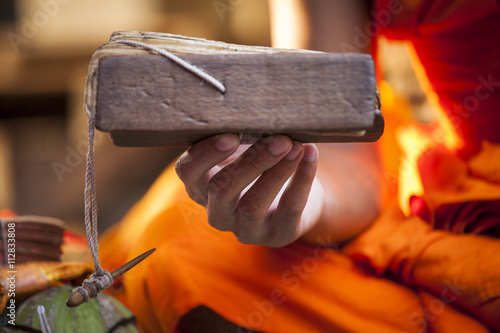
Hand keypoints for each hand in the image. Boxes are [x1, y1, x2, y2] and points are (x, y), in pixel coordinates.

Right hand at [175, 133, 322, 246]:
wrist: (295, 195)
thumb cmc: (260, 166)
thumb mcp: (242, 152)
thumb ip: (237, 136)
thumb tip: (251, 109)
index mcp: (201, 187)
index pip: (188, 173)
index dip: (205, 155)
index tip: (231, 136)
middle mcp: (218, 212)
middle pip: (221, 190)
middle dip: (250, 162)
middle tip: (278, 139)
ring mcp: (246, 229)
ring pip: (253, 204)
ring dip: (277, 171)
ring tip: (296, 145)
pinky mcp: (277, 235)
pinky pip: (289, 209)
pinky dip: (301, 179)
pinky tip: (310, 155)